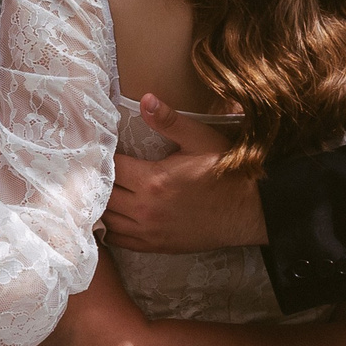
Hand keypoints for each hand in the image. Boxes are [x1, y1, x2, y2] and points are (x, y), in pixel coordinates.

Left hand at [101, 96, 265, 252]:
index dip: (103, 156)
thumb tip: (145, 99)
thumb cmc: (225, 173)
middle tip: (96, 169)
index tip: (101, 149)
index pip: (111, 167)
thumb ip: (169, 121)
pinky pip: (120, 240)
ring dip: (102, 204)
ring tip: (102, 190)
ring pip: (107, 220)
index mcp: (153, 180)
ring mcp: (149, 231)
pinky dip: (111, 229)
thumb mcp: (200, 139)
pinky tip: (113, 215)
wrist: (248, 211)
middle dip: (99, 180)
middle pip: (103, 195)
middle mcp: (146, 209)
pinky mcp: (156, 246)